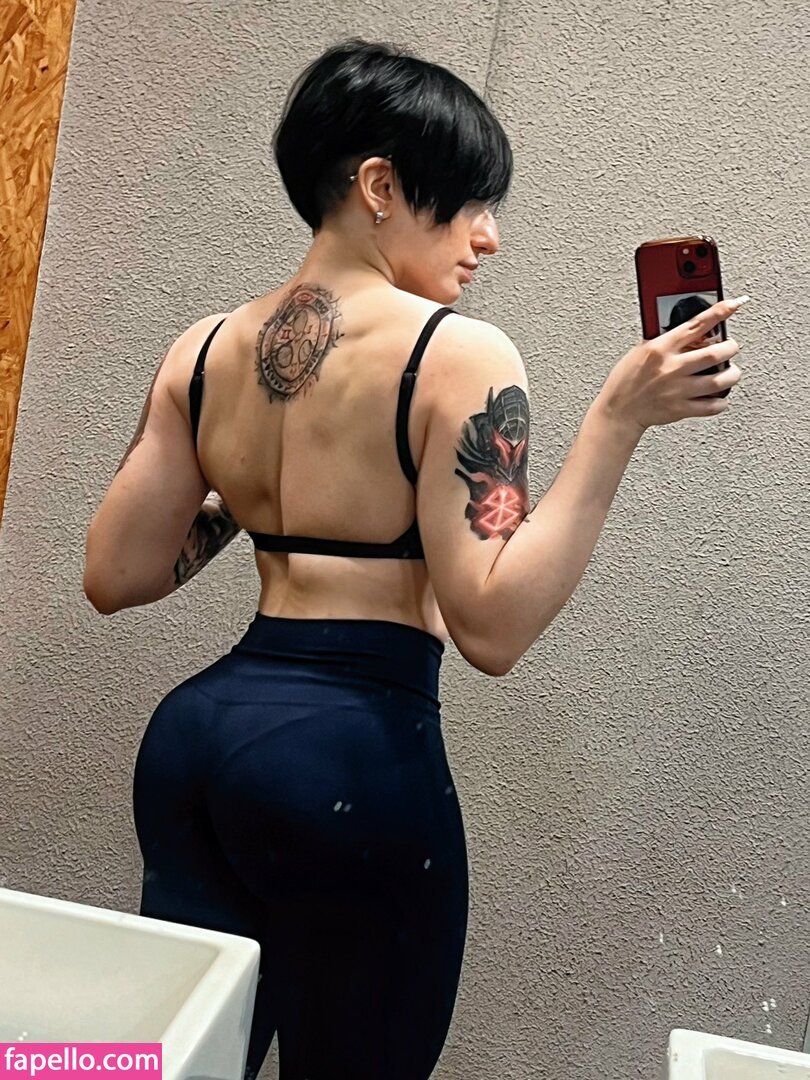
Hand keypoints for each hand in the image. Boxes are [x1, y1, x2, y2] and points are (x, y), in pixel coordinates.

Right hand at [597, 295, 748, 434]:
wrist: (618, 411)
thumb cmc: (627, 380)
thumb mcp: (640, 351)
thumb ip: (665, 340)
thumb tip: (690, 330)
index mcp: (660, 348)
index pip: (696, 325)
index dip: (719, 312)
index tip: (733, 305)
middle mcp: (671, 368)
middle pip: (716, 353)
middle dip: (731, 348)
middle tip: (730, 347)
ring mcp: (677, 390)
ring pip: (720, 380)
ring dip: (732, 375)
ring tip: (730, 372)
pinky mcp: (681, 409)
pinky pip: (712, 406)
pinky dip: (721, 401)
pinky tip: (719, 397)